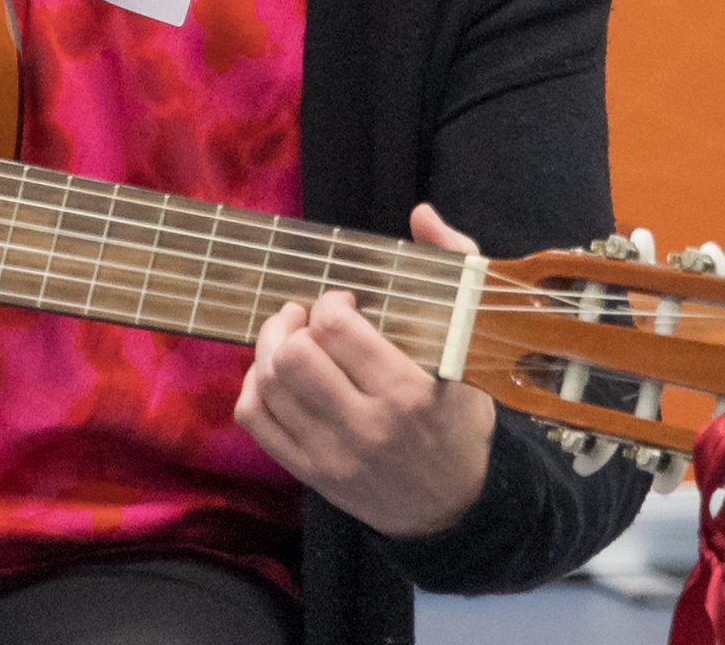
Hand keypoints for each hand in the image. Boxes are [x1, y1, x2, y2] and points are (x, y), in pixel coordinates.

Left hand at [234, 202, 497, 537]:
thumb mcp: (472, 347)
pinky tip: (274, 375)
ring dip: (269, 348)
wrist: (457, 509)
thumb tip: (422, 214)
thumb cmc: (461, 419)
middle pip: (292, 358)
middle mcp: (367, 427)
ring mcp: (334, 455)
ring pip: (267, 386)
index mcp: (409, 392)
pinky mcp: (311, 475)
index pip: (337, 330)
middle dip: (290, 323)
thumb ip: (453, 271)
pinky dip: (253, 387)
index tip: (345, 303)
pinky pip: (256, 422)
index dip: (331, 303)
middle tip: (307, 318)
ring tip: (290, 338)